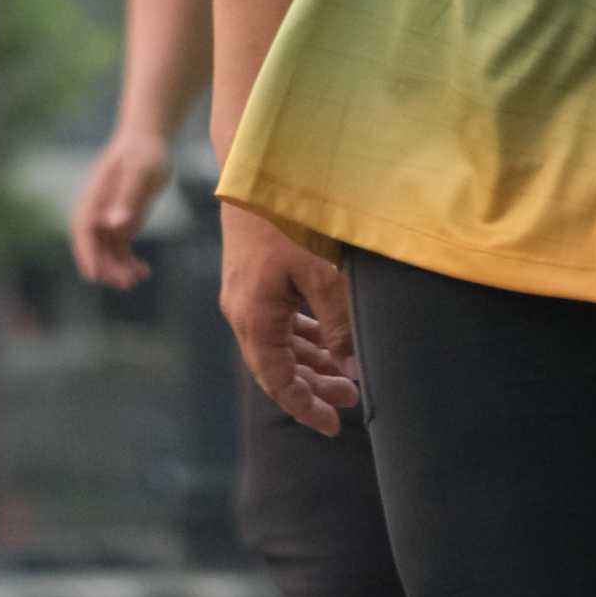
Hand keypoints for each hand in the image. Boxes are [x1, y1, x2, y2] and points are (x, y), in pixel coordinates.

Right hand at [70, 126, 173, 287]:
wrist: (150, 140)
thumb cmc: (145, 151)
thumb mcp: (141, 171)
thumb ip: (128, 197)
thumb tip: (115, 225)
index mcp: (94, 197)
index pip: (82, 230)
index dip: (86, 254)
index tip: (93, 275)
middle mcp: (97, 210)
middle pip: (94, 246)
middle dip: (107, 267)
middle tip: (128, 282)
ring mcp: (108, 218)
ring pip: (106, 252)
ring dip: (117, 268)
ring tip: (138, 278)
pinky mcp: (122, 221)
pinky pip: (120, 248)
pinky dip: (128, 261)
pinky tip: (143, 271)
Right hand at [218, 202, 359, 434]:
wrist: (256, 170)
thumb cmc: (288, 218)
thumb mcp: (322, 274)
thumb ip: (338, 323)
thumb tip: (353, 368)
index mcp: (254, 318)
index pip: (278, 382)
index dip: (306, 408)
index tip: (334, 427)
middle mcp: (242, 312)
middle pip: (277, 368)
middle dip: (314, 388)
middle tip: (352, 400)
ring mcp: (245, 295)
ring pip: (278, 345)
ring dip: (311, 362)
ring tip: (347, 375)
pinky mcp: (253, 279)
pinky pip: (278, 322)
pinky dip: (303, 337)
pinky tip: (327, 340)